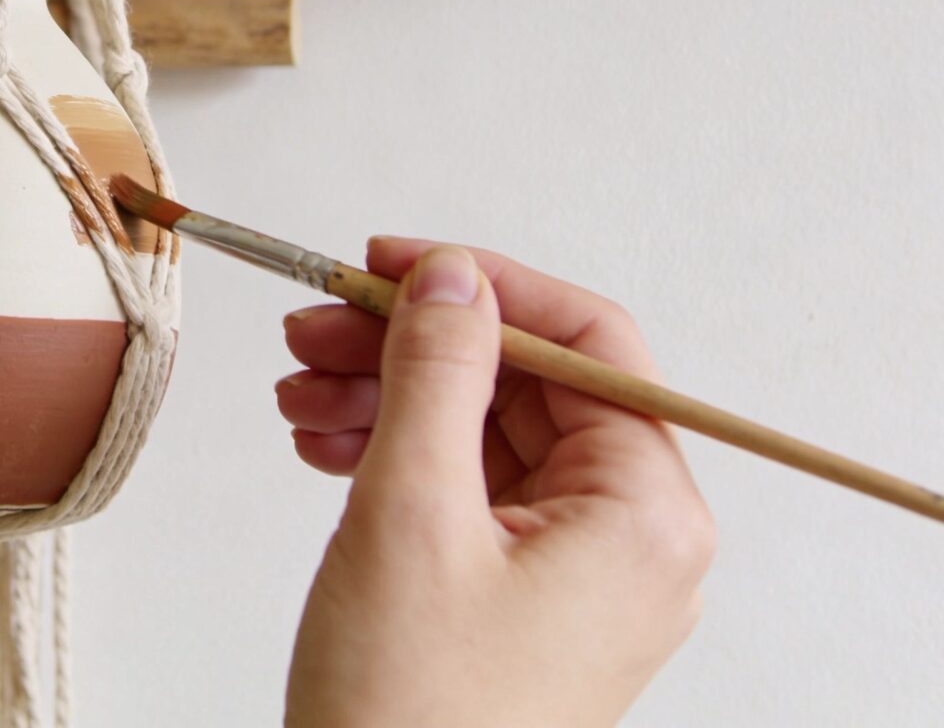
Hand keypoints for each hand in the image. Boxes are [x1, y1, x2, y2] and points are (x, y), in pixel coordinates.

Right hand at [278, 240, 715, 727]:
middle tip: (313, 325)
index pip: (585, 342)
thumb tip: (454, 277)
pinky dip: (399, 458)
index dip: (482, 286)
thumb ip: (438, 373)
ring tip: (298, 394)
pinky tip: (325, 447)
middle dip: (414, 346)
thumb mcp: (413, 511)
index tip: (386, 262)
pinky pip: (473, 494)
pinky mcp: (530, 605)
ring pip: (490, 435)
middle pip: (529, 385)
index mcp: (645, 512)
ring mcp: (584, 578)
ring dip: (392, 399)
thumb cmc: (412, 718)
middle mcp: (634, 541)